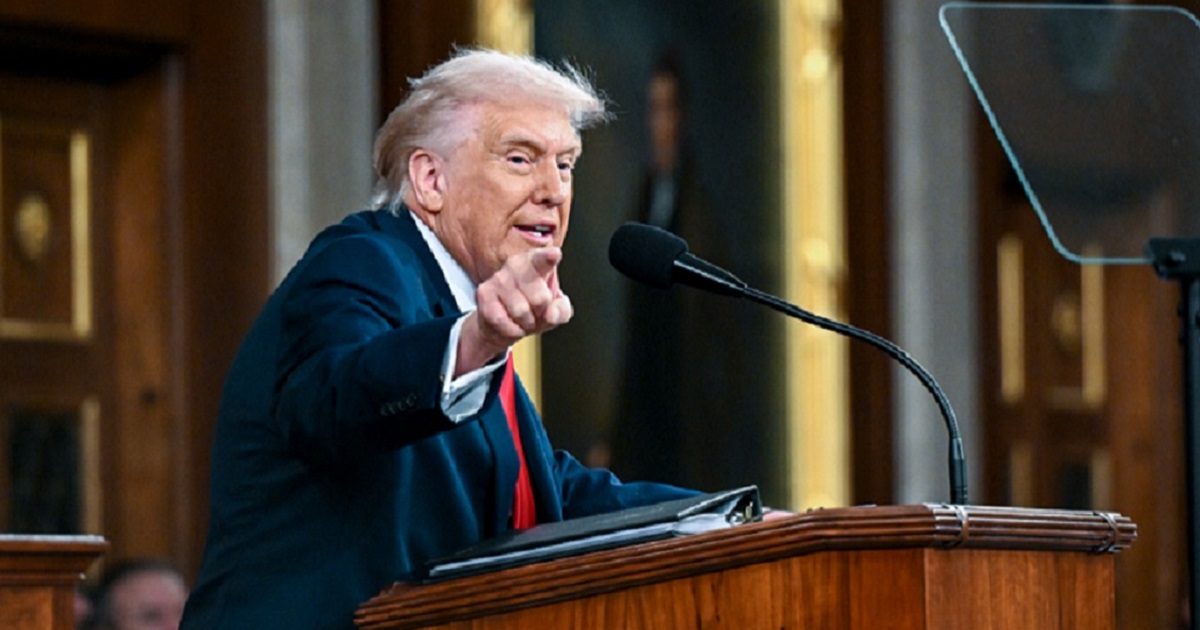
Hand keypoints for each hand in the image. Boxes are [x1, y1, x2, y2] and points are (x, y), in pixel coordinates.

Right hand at [457, 247, 572, 374]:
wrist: (502, 324)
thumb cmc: (531, 310)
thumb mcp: (554, 311)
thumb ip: (561, 311)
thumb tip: (551, 314)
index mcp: (536, 262)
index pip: (544, 259)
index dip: (549, 257)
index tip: (554, 254)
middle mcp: (516, 264)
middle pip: (540, 298)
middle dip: (541, 313)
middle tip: (535, 311)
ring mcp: (498, 277)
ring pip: (521, 311)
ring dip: (525, 323)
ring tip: (522, 317)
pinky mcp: (483, 293)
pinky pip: (502, 320)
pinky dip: (510, 329)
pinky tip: (509, 323)